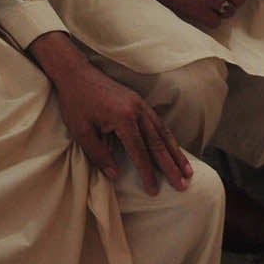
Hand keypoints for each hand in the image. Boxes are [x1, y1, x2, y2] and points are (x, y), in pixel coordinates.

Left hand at [30, 32, 191, 194]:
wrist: (76, 73)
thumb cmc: (76, 102)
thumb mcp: (81, 132)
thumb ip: (98, 154)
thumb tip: (115, 175)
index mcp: (123, 118)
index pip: (140, 151)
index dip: (148, 172)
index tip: (154, 190)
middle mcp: (137, 111)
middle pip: (158, 143)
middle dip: (172, 166)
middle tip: (183, 184)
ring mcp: (141, 104)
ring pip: (163, 132)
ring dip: (176, 153)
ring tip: (187, 170)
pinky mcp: (139, 101)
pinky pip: (159, 123)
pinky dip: (169, 138)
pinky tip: (174, 149)